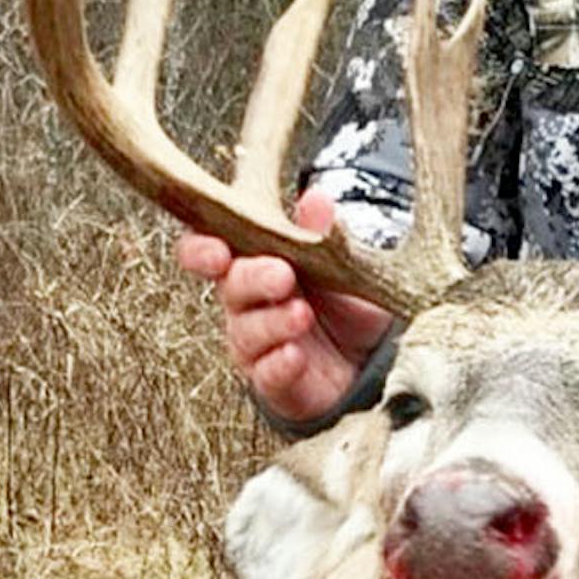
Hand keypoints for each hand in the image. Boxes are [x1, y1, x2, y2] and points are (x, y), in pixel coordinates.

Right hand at [177, 188, 392, 423]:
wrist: (376, 358)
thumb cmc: (346, 304)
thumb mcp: (344, 264)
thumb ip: (321, 234)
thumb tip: (315, 197)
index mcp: (255, 262)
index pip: (209, 249)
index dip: (201, 248)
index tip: (217, 249)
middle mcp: (248, 302)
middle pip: (230, 287)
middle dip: (252, 279)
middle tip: (282, 275)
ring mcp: (257, 343)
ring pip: (246, 331)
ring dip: (272, 321)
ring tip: (302, 315)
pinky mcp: (274, 380)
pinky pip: (265, 374)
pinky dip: (279, 363)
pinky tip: (295, 355)